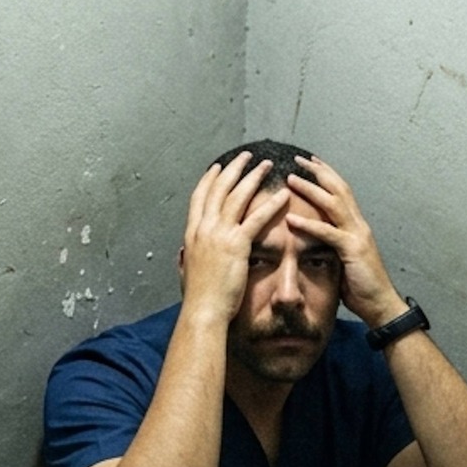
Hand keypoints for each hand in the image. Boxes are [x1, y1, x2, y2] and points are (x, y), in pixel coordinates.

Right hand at [180, 153, 290, 325]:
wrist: (203, 310)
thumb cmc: (198, 298)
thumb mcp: (186, 273)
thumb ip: (186, 259)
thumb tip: (183, 253)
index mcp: (192, 234)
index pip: (200, 198)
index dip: (210, 180)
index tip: (218, 167)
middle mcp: (203, 229)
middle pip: (219, 189)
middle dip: (234, 169)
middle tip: (246, 156)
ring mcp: (219, 235)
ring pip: (238, 197)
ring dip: (253, 177)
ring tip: (267, 165)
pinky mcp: (236, 245)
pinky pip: (257, 218)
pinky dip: (271, 204)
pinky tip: (283, 195)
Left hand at [285, 157, 403, 329]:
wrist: (380, 304)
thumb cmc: (360, 286)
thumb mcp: (342, 260)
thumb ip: (330, 245)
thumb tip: (312, 241)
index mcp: (356, 225)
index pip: (341, 191)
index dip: (326, 175)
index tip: (309, 162)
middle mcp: (359, 224)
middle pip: (338, 189)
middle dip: (318, 172)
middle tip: (298, 159)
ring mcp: (357, 235)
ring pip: (333, 204)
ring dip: (310, 189)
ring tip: (290, 179)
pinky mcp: (352, 250)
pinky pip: (328, 233)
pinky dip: (308, 224)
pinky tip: (291, 218)